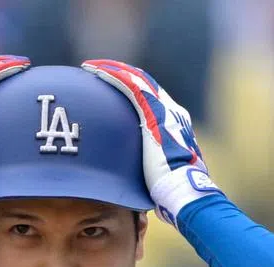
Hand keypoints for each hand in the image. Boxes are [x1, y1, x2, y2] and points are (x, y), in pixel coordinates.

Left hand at [81, 59, 222, 224]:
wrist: (181, 190)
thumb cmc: (169, 192)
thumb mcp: (154, 176)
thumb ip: (142, 171)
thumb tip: (126, 184)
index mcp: (173, 126)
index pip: (151, 103)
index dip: (132, 93)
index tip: (112, 91)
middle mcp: (171, 112)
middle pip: (144, 86)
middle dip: (121, 76)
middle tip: (98, 73)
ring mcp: (162, 109)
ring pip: (135, 80)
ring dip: (113, 71)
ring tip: (92, 68)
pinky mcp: (152, 111)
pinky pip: (129, 85)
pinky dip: (112, 75)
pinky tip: (94, 70)